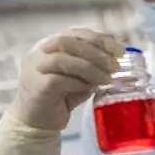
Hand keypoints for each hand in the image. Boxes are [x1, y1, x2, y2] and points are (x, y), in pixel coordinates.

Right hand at [10, 28, 124, 130]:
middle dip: (96, 52)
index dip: (99, 38)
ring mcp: (35, 67)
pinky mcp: (36, 86)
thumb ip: (93, 67)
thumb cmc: (61, 97)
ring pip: (63, 59)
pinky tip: (89, 88)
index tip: (120, 50)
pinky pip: (58, 80)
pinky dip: (77, 82)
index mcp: (52, 44)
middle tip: (115, 66)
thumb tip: (116, 61)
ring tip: (107, 79)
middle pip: (68, 42)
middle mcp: (40, 51)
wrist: (38, 122)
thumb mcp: (81, 78)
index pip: (76, 33)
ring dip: (90, 68)